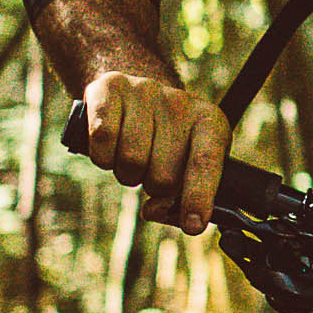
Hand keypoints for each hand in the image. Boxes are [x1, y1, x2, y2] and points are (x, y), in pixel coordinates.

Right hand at [80, 70, 229, 234]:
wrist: (135, 93)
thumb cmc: (166, 140)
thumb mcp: (187, 163)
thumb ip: (180, 196)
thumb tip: (156, 211)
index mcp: (210, 123)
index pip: (206, 164)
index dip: (198, 197)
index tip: (193, 225)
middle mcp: (181, 102)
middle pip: (163, 174)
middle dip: (152, 185)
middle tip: (150, 170)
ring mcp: (145, 91)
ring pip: (131, 160)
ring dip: (126, 172)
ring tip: (132, 156)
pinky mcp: (110, 87)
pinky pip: (102, 137)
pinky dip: (102, 155)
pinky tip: (109, 147)